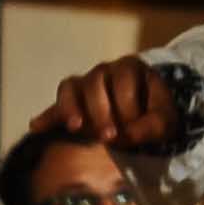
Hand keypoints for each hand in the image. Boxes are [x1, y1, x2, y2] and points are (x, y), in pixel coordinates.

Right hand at [31, 56, 179, 148]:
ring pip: (71, 87)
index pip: (123, 80)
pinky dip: (48, 116)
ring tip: (75, 128)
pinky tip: (38, 127)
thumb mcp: (165, 120)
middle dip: (101, 111)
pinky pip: (55, 105)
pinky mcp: (72, 102)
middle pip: (94, 83)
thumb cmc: (157, 113)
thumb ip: (151, 126)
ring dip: (71, 108)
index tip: (131, 127)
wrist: (149, 117)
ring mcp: (84, 84)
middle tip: (109, 137)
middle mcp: (104, 71)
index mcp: (130, 68)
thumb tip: (127, 135)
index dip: (127, 105)